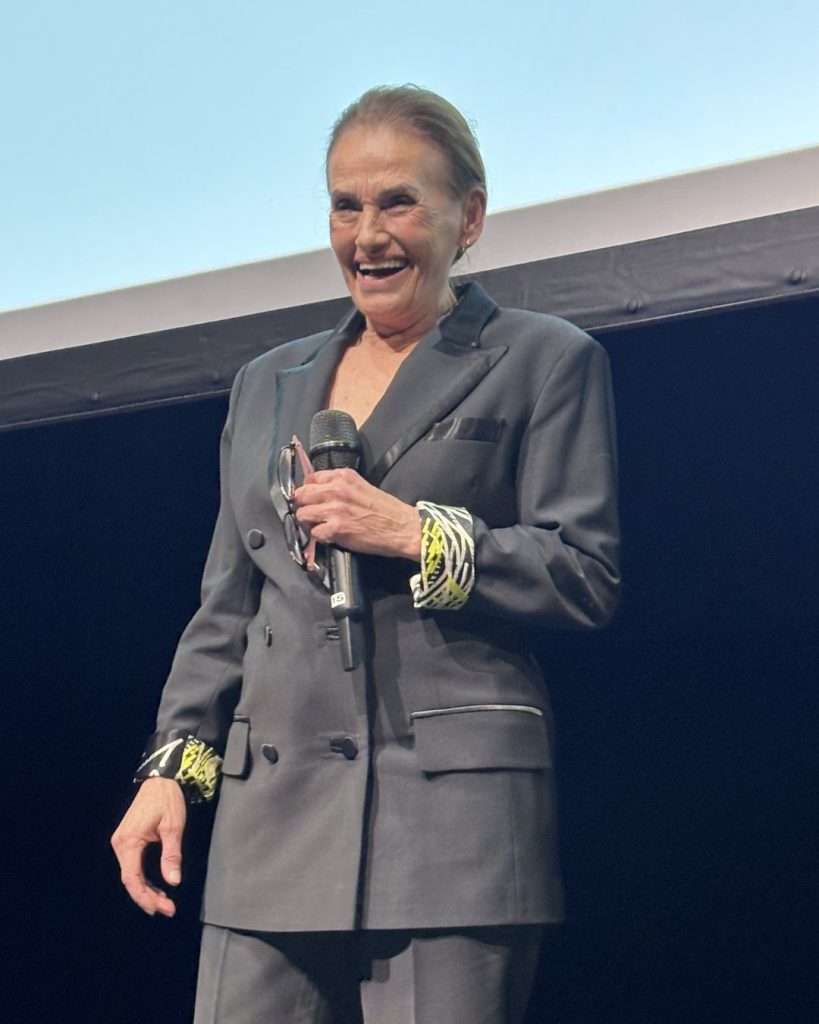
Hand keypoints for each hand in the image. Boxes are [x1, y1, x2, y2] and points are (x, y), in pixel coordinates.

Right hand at [111, 777, 186, 916]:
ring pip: (131, 875)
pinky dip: (143, 879)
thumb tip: (174, 882)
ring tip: (164, 903)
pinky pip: (133, 866)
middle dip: (148, 898)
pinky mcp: (128, 840)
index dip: (146, 897)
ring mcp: (122, 842)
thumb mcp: (173, 827)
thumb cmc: (167, 800)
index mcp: (128, 842)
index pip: (133, 879)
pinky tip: (156, 888)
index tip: (163, 908)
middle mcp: (120, 844)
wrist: (160, 780)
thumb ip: (172, 855)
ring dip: (146, 891)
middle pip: (130, 880)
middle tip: (168, 909)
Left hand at [294, 468, 420, 559]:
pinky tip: (330, 536)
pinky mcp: (336, 528)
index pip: (310, 478)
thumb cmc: (386, 510)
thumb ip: (340, 486)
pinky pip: (314, 532)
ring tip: (320, 526)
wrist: (402, 528)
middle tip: (311, 514)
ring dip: (309, 522)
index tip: (311, 499)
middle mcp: (336, 489)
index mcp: (343, 476)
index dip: (308, 491)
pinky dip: (319, 537)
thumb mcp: (362, 487)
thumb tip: (320, 492)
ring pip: (302, 514)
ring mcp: (335, 508)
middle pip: (301, 495)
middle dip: (303, 505)